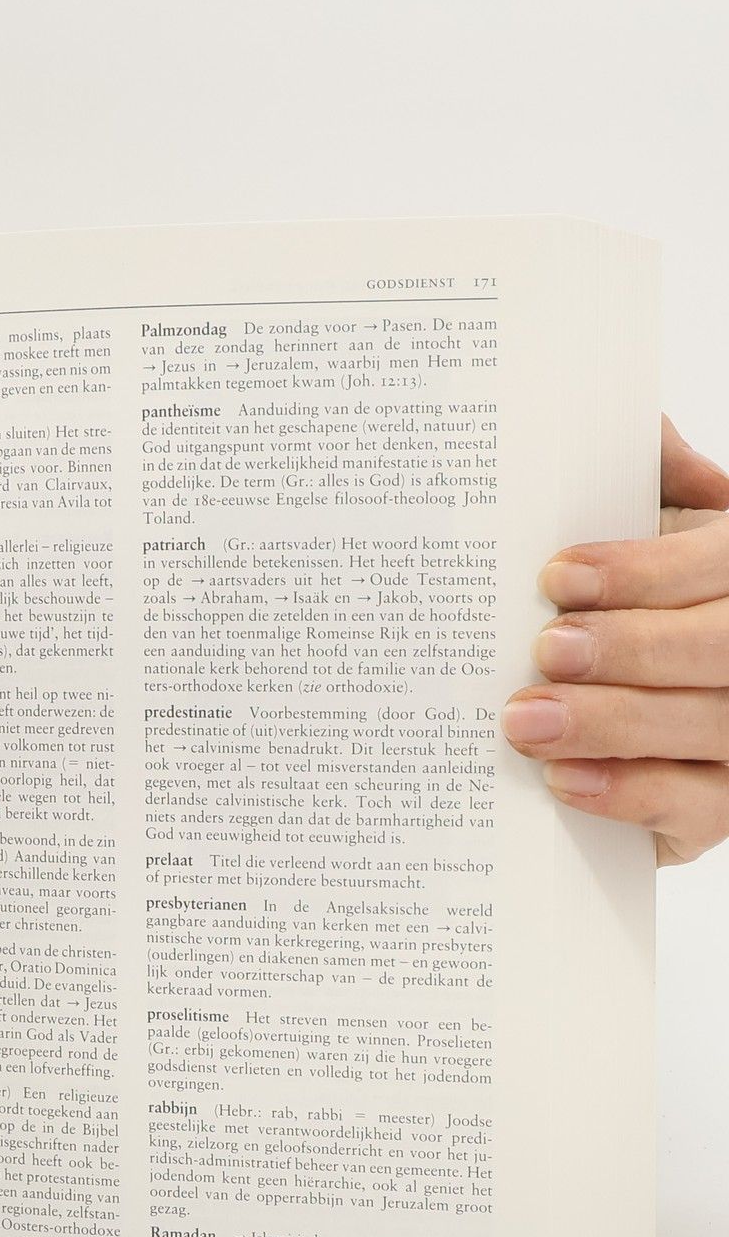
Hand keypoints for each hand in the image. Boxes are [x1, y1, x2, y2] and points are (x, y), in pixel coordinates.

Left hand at [503, 416, 728, 864]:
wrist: (612, 690)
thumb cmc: (624, 595)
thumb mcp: (637, 523)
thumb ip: (641, 474)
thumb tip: (633, 428)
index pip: (721, 564)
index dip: (646, 570)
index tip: (559, 576)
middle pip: (724, 648)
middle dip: (635, 648)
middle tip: (548, 649)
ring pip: (713, 728)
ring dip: (614, 723)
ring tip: (526, 719)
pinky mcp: (723, 805)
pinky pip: (696, 808)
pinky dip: (630, 794)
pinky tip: (563, 781)